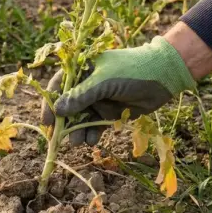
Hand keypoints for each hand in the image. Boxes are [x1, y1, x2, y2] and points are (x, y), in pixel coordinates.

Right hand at [41, 36, 196, 145]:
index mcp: (82, 70)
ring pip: (82, 118)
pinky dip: (92, 133)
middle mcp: (88, 84)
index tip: (47, 121)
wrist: (164, 76)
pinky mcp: (111, 112)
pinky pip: (96, 125)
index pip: (59, 86)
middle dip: (65, 122)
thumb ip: (81, 96)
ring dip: (78, 130)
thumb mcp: (104, 82)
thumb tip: (58, 111)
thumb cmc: (132, 70)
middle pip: (69, 105)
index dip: (51, 103)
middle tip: (59, 138)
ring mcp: (99, 99)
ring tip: (77, 142)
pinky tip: (91, 141)